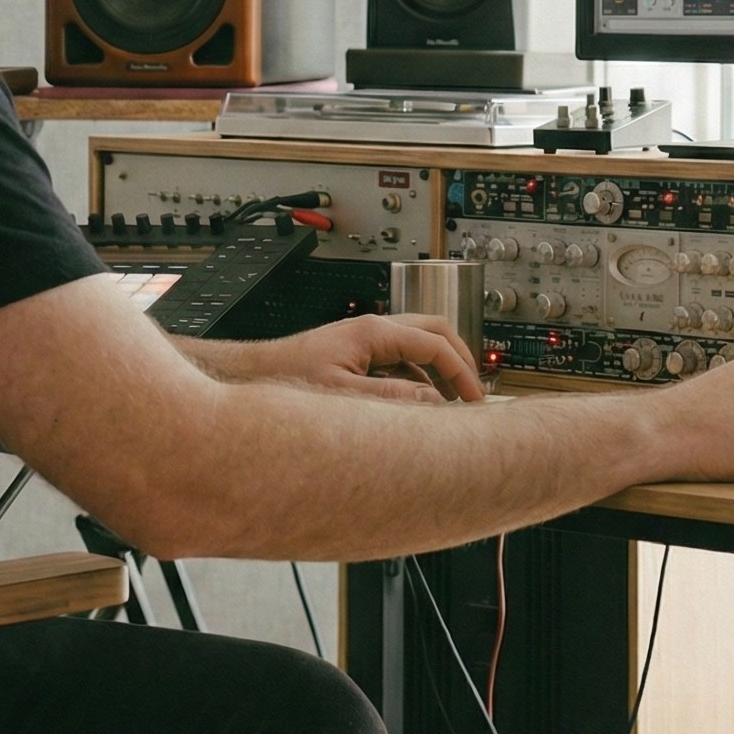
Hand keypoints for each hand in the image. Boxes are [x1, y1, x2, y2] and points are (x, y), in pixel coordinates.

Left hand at [233, 313, 487, 403]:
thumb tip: (433, 403)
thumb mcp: (345, 394)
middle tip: (473, 393)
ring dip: (439, 369)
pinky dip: (418, 377)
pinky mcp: (360, 351)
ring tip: (452, 402)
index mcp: (375, 332)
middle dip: (459, 359)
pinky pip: (401, 359)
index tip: (474, 399)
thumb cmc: (291, 377)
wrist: (260, 371)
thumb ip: (392, 399)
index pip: (435, 344)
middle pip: (435, 330)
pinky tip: (418, 405)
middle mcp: (375, 329)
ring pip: (419, 343)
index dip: (461, 372)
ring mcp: (368, 338)